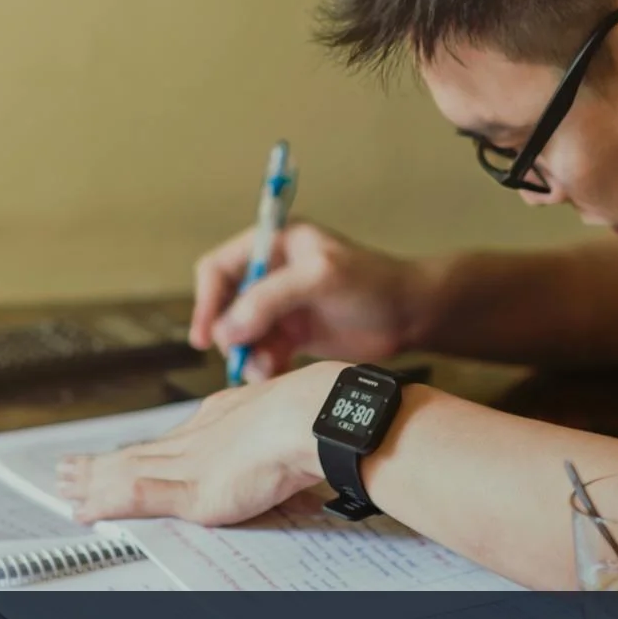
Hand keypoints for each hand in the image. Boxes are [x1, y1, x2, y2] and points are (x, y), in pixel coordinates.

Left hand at [57, 362, 340, 525]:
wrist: (317, 418)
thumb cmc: (317, 421)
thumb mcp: (289, 428)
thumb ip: (273, 443)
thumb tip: (283, 460)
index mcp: (220, 421)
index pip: (168, 440)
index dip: (139, 450)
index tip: (119, 456)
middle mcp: (197, 438)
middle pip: (138, 454)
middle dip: (102, 465)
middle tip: (69, 470)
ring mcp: (190, 463)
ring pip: (126, 472)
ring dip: (93, 482)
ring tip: (65, 487)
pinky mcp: (191, 489)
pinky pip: (134, 496)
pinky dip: (106, 504)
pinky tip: (85, 510)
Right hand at [190, 222, 429, 380]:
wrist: (411, 315)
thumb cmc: (373, 283)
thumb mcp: (320, 278)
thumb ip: (270, 299)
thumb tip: (226, 328)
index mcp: (274, 244)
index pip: (219, 268)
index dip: (206, 300)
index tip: (206, 336)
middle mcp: (273, 273)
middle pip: (226, 306)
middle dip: (230, 334)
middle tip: (241, 358)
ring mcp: (282, 306)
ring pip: (242, 335)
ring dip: (248, 354)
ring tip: (266, 370)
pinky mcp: (294, 334)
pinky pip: (263, 352)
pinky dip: (263, 366)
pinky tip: (275, 374)